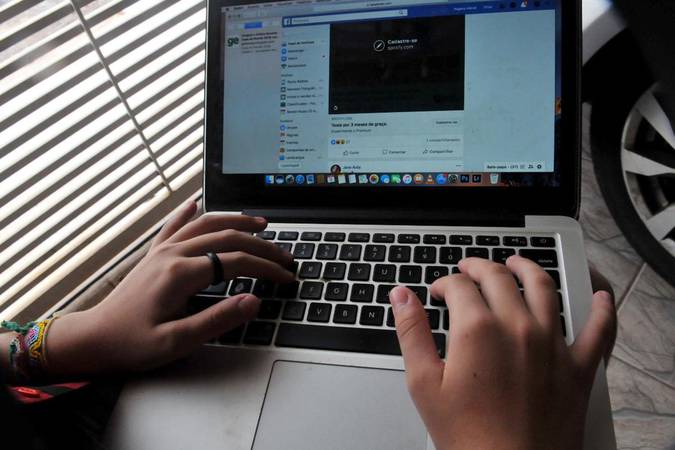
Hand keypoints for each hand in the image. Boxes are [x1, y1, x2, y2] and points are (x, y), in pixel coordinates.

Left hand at [44, 201, 293, 376]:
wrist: (94, 338)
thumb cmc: (133, 343)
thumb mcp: (177, 342)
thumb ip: (217, 320)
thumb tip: (253, 300)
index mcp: (181, 274)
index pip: (237, 262)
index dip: (266, 268)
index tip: (286, 277)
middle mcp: (173, 254)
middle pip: (227, 238)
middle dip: (261, 245)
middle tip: (284, 255)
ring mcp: (162, 251)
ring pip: (205, 224)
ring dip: (235, 221)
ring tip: (260, 223)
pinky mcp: (154, 254)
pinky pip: (173, 225)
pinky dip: (188, 212)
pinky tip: (196, 202)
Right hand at [389, 256, 615, 449]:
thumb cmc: (467, 437)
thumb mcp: (424, 384)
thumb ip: (411, 333)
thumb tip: (400, 297)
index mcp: (477, 329)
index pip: (459, 286)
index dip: (444, 283)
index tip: (437, 291)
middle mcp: (517, 327)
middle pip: (498, 276)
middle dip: (478, 266)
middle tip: (468, 269)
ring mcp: (552, 344)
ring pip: (544, 286)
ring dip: (527, 267)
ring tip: (516, 263)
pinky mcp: (578, 366)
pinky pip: (599, 329)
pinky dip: (602, 309)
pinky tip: (599, 296)